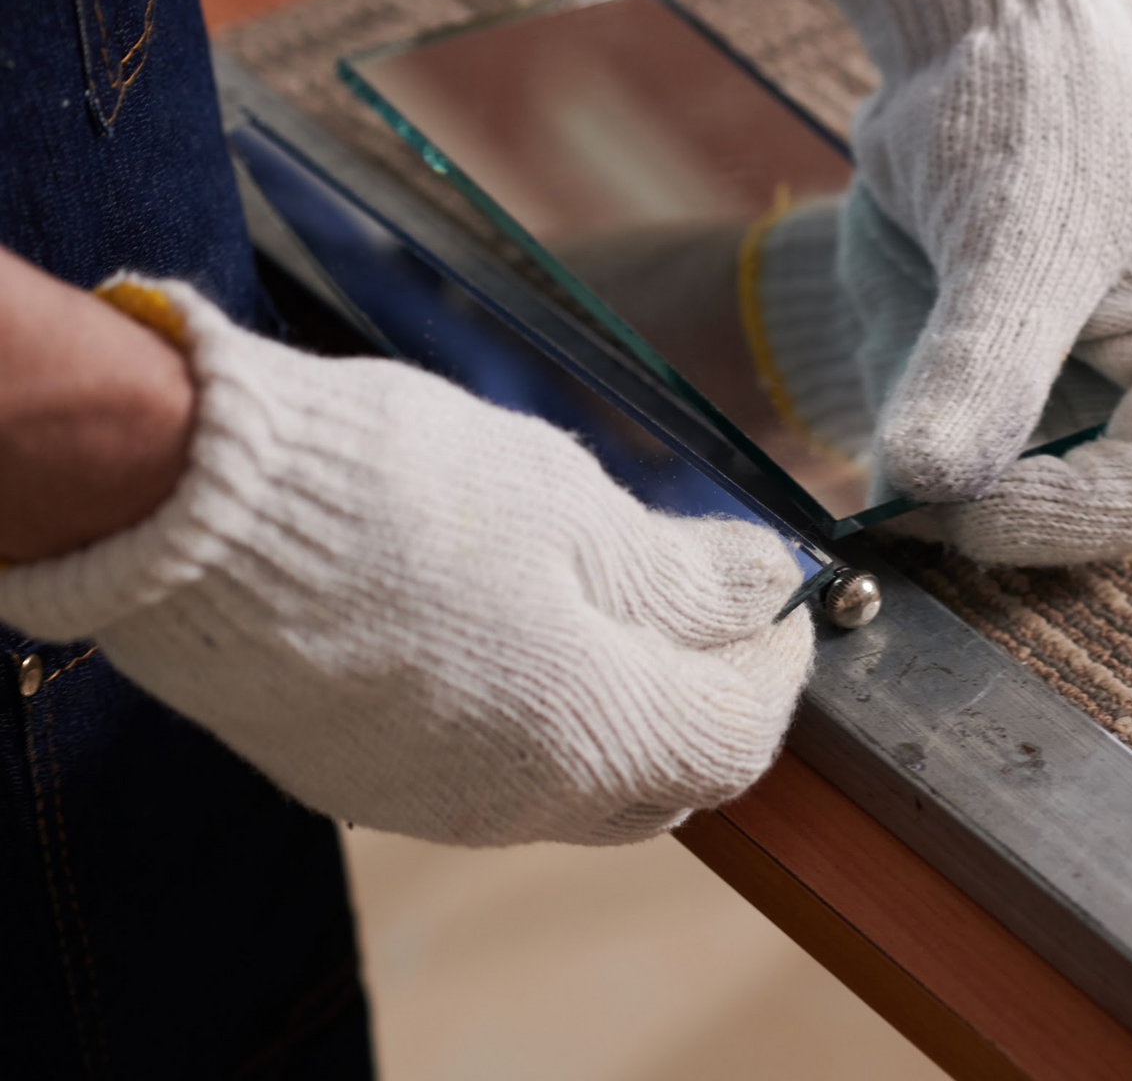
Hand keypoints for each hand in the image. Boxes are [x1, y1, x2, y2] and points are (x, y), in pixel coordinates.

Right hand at [0, 280, 813, 845]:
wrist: (189, 506)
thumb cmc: (399, 490)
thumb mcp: (573, 507)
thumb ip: (682, 574)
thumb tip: (767, 587)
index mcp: (591, 736)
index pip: (736, 736)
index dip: (775, 666)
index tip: (781, 601)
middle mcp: (516, 799)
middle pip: (660, 780)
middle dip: (704, 701)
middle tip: (710, 613)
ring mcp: (429, 800)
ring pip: (573, 784)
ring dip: (619, 714)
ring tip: (613, 613)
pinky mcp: (357, 779)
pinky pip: (487, 774)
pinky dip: (535, 721)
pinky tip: (515, 637)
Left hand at [775, 0, 1131, 565]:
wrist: (977, 22)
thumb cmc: (1027, 97)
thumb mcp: (1007, 231)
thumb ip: (978, 363)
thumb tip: (923, 488)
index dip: (1059, 520)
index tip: (950, 506)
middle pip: (1089, 503)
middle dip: (986, 492)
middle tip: (891, 473)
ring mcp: (1101, 381)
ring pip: (1015, 480)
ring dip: (939, 450)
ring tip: (901, 339)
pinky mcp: (1032, 374)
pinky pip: (968, 437)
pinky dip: (916, 417)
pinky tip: (895, 333)